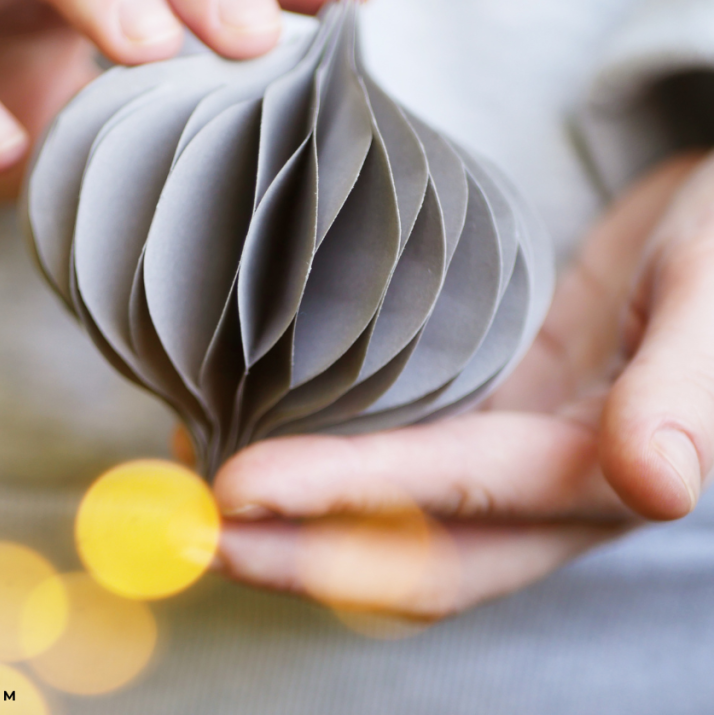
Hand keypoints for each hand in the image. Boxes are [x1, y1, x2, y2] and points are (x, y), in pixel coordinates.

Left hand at [211, 150, 713, 617]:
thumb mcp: (712, 295)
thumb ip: (686, 389)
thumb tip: (657, 485)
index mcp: (607, 471)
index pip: (458, 496)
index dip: (347, 497)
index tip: (237, 492)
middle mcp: (547, 488)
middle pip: (414, 552)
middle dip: (297, 554)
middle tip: (188, 533)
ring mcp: (508, 458)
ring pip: (393, 522)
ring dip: (297, 523)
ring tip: (196, 490)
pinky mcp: (483, 420)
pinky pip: (395, 466)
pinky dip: (322, 464)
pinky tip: (255, 431)